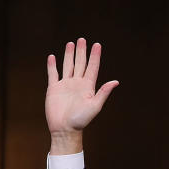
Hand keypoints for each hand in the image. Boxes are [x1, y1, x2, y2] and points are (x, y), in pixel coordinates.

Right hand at [45, 38, 119, 153]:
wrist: (65, 129)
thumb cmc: (81, 120)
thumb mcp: (95, 106)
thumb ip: (103, 93)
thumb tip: (116, 82)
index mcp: (87, 86)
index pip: (92, 67)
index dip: (95, 56)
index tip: (97, 45)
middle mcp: (77, 83)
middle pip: (80, 63)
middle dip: (82, 51)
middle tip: (82, 39)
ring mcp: (65, 85)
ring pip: (68, 66)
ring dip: (69, 55)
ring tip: (71, 43)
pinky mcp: (54, 88)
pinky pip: (53, 74)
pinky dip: (52, 65)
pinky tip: (52, 57)